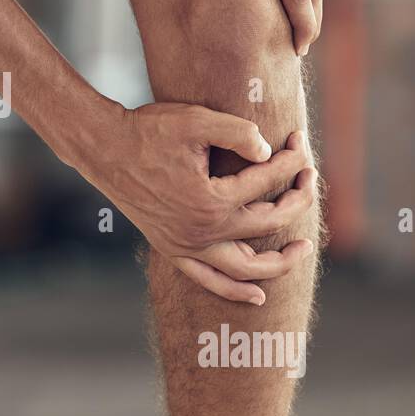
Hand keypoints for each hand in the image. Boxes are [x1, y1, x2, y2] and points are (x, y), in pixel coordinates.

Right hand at [78, 102, 316, 303]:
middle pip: (268, 222)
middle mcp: (202, 231)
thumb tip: (269, 153)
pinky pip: (208, 280)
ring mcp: (186, 245)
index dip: (290, 159)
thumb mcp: (196, 119)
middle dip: (297, 199)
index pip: (268, 181)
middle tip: (310, 178)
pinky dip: (234, 290)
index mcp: (212, 200)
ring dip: (279, 263)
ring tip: (302, 249)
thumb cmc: (148, 130)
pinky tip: (258, 295)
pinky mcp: (172, 248)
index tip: (299, 141)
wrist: (104, 148)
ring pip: (245, 268)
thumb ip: (239, 133)